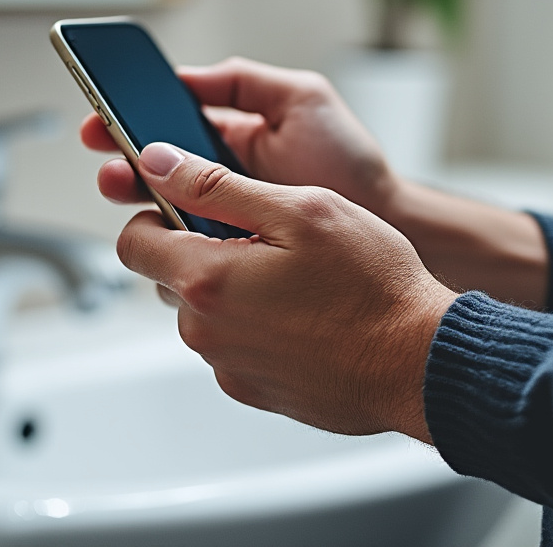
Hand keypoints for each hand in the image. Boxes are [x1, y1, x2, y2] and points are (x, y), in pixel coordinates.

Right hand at [80, 57, 398, 216]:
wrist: (386, 223)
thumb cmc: (350, 160)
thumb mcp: (302, 99)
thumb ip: (244, 82)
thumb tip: (184, 76)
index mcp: (232, 131)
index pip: (168, 121)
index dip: (131, 116)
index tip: (103, 113)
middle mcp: (221, 174)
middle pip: (155, 165)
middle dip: (124, 159)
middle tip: (109, 158)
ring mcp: (225, 215)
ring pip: (164, 206)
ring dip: (136, 196)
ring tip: (122, 187)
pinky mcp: (233, 252)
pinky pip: (190, 245)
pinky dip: (169, 237)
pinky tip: (160, 228)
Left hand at [111, 141, 457, 441]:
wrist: (419, 362)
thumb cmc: (372, 285)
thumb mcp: (298, 210)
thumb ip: (217, 185)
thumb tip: (159, 163)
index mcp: (206, 280)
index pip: (133, 242)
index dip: (155, 214)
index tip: (190, 205)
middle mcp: (206, 332)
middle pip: (170, 276)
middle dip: (203, 250)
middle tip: (266, 238)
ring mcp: (229, 367)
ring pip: (205, 311)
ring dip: (232, 288)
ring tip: (295, 278)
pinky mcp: (254, 390)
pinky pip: (234, 345)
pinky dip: (256, 325)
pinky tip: (305, 314)